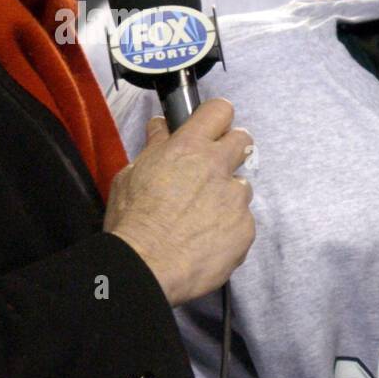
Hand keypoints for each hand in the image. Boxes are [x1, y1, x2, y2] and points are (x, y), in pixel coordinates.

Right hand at [104, 98, 255, 305]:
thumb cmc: (133, 222)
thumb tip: (161, 127)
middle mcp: (218, 167)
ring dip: (228, 196)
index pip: (219, 110)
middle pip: (244, 141)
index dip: (217, 118)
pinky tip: (207, 239)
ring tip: (202, 216)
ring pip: (242, 186)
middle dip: (232, 150)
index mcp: (189, 148)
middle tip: (213, 168)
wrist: (146, 267)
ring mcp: (236, 199)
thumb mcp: (132, 175)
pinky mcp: (246, 228)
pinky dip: (229, 227)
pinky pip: (243, 221)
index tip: (212, 128)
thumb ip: (154, 147)